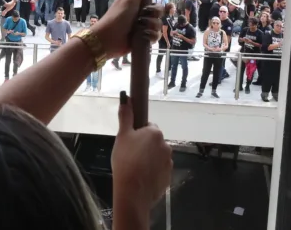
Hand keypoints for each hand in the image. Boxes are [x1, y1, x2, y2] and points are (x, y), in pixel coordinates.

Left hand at [91, 0, 161, 57]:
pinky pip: (156, 36)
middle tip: (144, 13)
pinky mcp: (143, 38)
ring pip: (158, 23)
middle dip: (154, 12)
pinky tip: (143, 36)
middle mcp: (141, 12)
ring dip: (151, 25)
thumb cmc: (118, 15)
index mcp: (137, 0)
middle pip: (159, 9)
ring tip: (140, 27)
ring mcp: (143, 25)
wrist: (109, 38)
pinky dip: (151, 36)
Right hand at [113, 92, 171, 209]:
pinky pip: (159, 170)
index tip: (129, 142)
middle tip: (130, 155)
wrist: (132, 191)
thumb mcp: (122, 135)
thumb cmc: (125, 160)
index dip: (138, 133)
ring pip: (157, 156)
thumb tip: (126, 98)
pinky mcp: (168, 177)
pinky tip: (141, 177)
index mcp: (155, 133)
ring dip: (149, 159)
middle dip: (144, 146)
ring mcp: (168, 163)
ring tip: (135, 168)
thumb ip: (126, 116)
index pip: (148, 127)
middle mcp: (166, 145)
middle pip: (154, 142)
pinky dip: (152, 172)